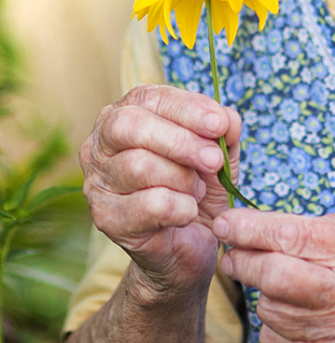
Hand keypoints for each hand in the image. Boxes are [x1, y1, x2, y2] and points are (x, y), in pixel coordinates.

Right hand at [80, 85, 240, 297]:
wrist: (189, 244)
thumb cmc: (196, 187)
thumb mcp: (218, 152)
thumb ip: (225, 129)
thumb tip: (227, 119)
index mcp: (127, 114)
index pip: (150, 98)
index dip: (187, 109)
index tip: (219, 124)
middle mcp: (101, 143)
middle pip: (129, 125)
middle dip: (179, 141)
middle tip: (214, 160)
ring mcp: (98, 181)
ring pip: (138, 165)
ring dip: (182, 179)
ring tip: (196, 191)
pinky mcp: (106, 218)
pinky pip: (149, 204)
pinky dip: (180, 208)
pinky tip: (187, 213)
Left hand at [213, 209, 334, 342]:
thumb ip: (317, 230)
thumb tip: (257, 225)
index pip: (293, 236)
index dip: (251, 228)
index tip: (226, 223)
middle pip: (276, 276)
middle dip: (243, 263)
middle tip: (233, 256)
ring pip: (273, 310)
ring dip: (264, 296)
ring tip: (279, 288)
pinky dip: (274, 327)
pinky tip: (293, 317)